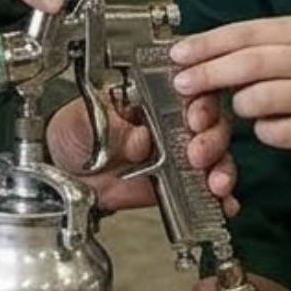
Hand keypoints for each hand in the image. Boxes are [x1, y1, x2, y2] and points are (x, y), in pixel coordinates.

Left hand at [44, 94, 237, 216]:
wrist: (66, 174)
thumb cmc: (73, 133)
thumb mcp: (81, 121)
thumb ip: (108, 127)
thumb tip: (139, 137)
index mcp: (150, 95)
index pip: (186, 88)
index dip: (197, 99)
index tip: (194, 115)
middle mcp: (170, 121)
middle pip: (209, 120)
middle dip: (211, 136)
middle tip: (199, 152)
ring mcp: (177, 152)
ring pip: (214, 153)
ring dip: (220, 167)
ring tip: (215, 183)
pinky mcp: (178, 182)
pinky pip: (205, 188)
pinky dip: (219, 197)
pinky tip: (224, 203)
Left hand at [170, 17, 290, 160]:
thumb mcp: (285, 50)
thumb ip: (245, 50)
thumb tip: (191, 57)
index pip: (244, 33)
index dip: (207, 45)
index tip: (178, 56)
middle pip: (249, 64)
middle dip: (210, 74)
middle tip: (184, 85)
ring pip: (260, 99)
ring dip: (240, 106)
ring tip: (245, 107)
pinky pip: (276, 132)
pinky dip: (264, 131)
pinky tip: (272, 125)